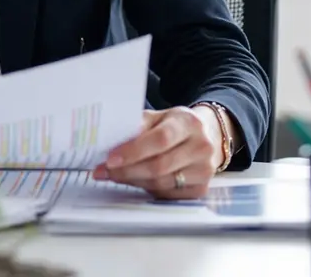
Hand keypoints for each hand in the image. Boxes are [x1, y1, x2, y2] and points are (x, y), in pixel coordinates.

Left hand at [92, 107, 222, 198]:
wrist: (206, 137)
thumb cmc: (175, 126)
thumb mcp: (158, 117)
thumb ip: (137, 126)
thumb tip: (109, 140)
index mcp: (188, 123)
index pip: (160, 139)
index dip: (133, 151)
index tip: (110, 159)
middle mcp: (201, 147)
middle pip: (159, 165)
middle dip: (127, 170)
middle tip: (103, 171)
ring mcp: (205, 170)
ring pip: (161, 183)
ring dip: (133, 180)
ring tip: (114, 175)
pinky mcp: (201, 189)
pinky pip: (167, 194)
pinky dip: (147, 188)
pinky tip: (135, 180)